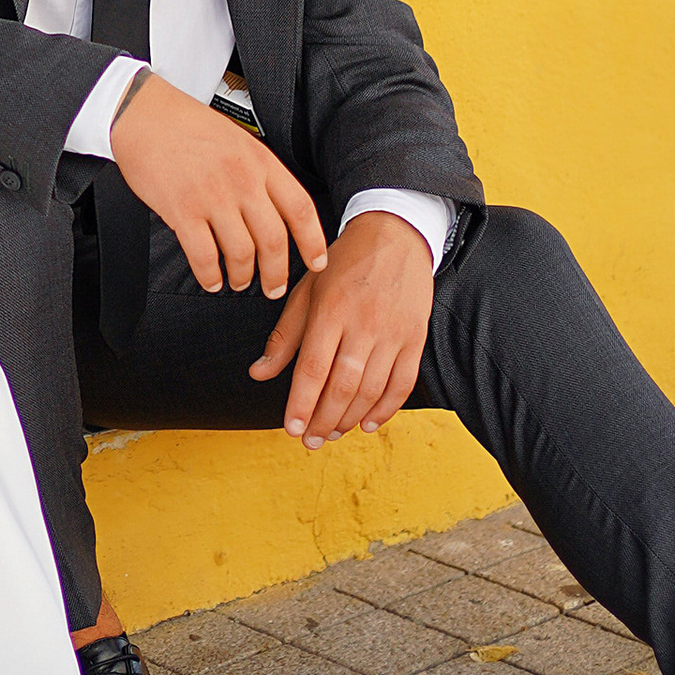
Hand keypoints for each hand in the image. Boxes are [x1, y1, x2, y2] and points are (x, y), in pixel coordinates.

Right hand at [109, 77, 328, 298]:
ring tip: (238, 281)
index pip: (300, 209)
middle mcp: (242, 180)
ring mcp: (212, 196)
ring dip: (242, 276)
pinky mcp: (182, 210)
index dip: (313, 242)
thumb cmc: (188, 126)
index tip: (316, 262)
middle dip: (277, 273)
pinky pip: (204, 256)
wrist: (145, 114)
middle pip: (274, 240)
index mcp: (261, 161)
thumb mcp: (239, 140)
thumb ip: (260, 173)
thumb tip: (276, 211)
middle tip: (274, 286)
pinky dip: (210, 275)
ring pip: (242, 253)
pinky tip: (211, 279)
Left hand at [249, 210, 432, 444]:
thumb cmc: (344, 263)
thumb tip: (259, 373)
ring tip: (332, 434)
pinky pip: (402, 383)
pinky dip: (385, 409)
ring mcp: (393, 332)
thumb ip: (284, 335)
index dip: (301, 403)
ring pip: (371, 389)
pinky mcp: (415, 337)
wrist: (395, 235)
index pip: (313, 368)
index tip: (291, 428)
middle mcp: (363, 323)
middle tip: (309, 440)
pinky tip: (366, 423)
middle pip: (343, 385)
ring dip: (349, 418)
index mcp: (331, 310)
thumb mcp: (306, 290)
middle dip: (323, 420)